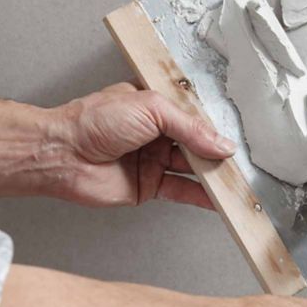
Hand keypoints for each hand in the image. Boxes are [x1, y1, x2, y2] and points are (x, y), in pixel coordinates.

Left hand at [0, 84, 234, 207]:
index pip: (194, 116)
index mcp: (156, 106)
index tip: (239, 135)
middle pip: (197, 143)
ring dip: (213, 176)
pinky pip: (181, 191)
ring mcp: (153, 160)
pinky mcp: (148, 186)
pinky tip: (219, 200)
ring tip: (238, 182)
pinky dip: (201, 197)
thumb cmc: (94, 121)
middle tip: (243, 162)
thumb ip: (189, 127)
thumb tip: (220, 143)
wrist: (63, 154)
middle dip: (218, 152)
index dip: (215, 125)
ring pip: (192, 169)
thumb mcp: (150, 108)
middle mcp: (156, 133)